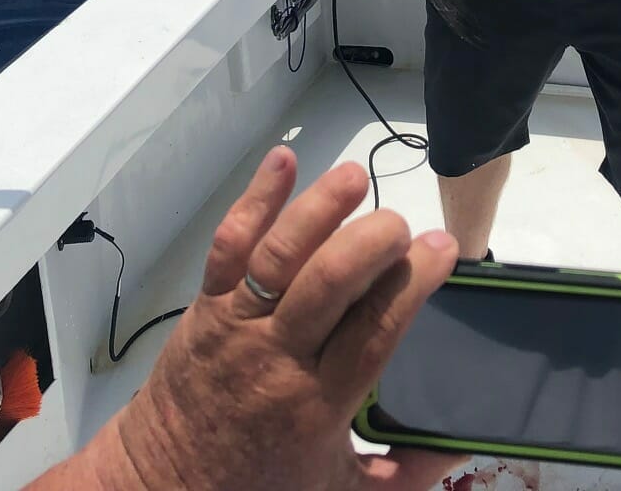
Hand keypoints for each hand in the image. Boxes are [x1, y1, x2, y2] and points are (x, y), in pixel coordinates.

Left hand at [45, 148, 462, 490]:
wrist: (164, 482)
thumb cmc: (258, 486)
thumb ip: (401, 476)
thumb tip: (456, 448)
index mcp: (317, 405)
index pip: (373, 330)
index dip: (411, 285)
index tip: (442, 250)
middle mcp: (277, 356)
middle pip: (327, 283)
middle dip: (369, 242)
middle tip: (401, 224)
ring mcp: (237, 323)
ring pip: (278, 255)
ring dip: (317, 209)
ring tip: (355, 177)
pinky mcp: (206, 303)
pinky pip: (228, 246)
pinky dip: (254, 200)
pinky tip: (282, 161)